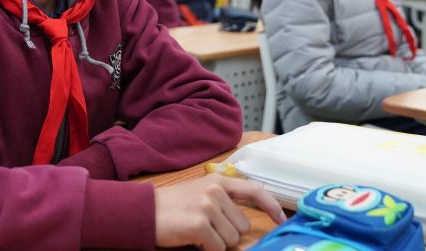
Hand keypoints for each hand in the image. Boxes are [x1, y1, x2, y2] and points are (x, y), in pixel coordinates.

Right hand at [155, 175, 284, 250]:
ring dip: (216, 243)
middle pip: (242, 226)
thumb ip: (223, 201)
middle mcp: (216, 191)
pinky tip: (192, 239)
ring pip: (232, 240)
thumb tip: (244, 223)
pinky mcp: (200, 224)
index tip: (282, 219)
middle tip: (205, 228)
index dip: (272, 206)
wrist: (144, 211)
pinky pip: (218, 249)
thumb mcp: (200, 194)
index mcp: (218, 181)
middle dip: (227, 233)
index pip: (255, 190)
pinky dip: (207, 249)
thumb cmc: (172, 207)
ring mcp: (208, 206)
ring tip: (196, 232)